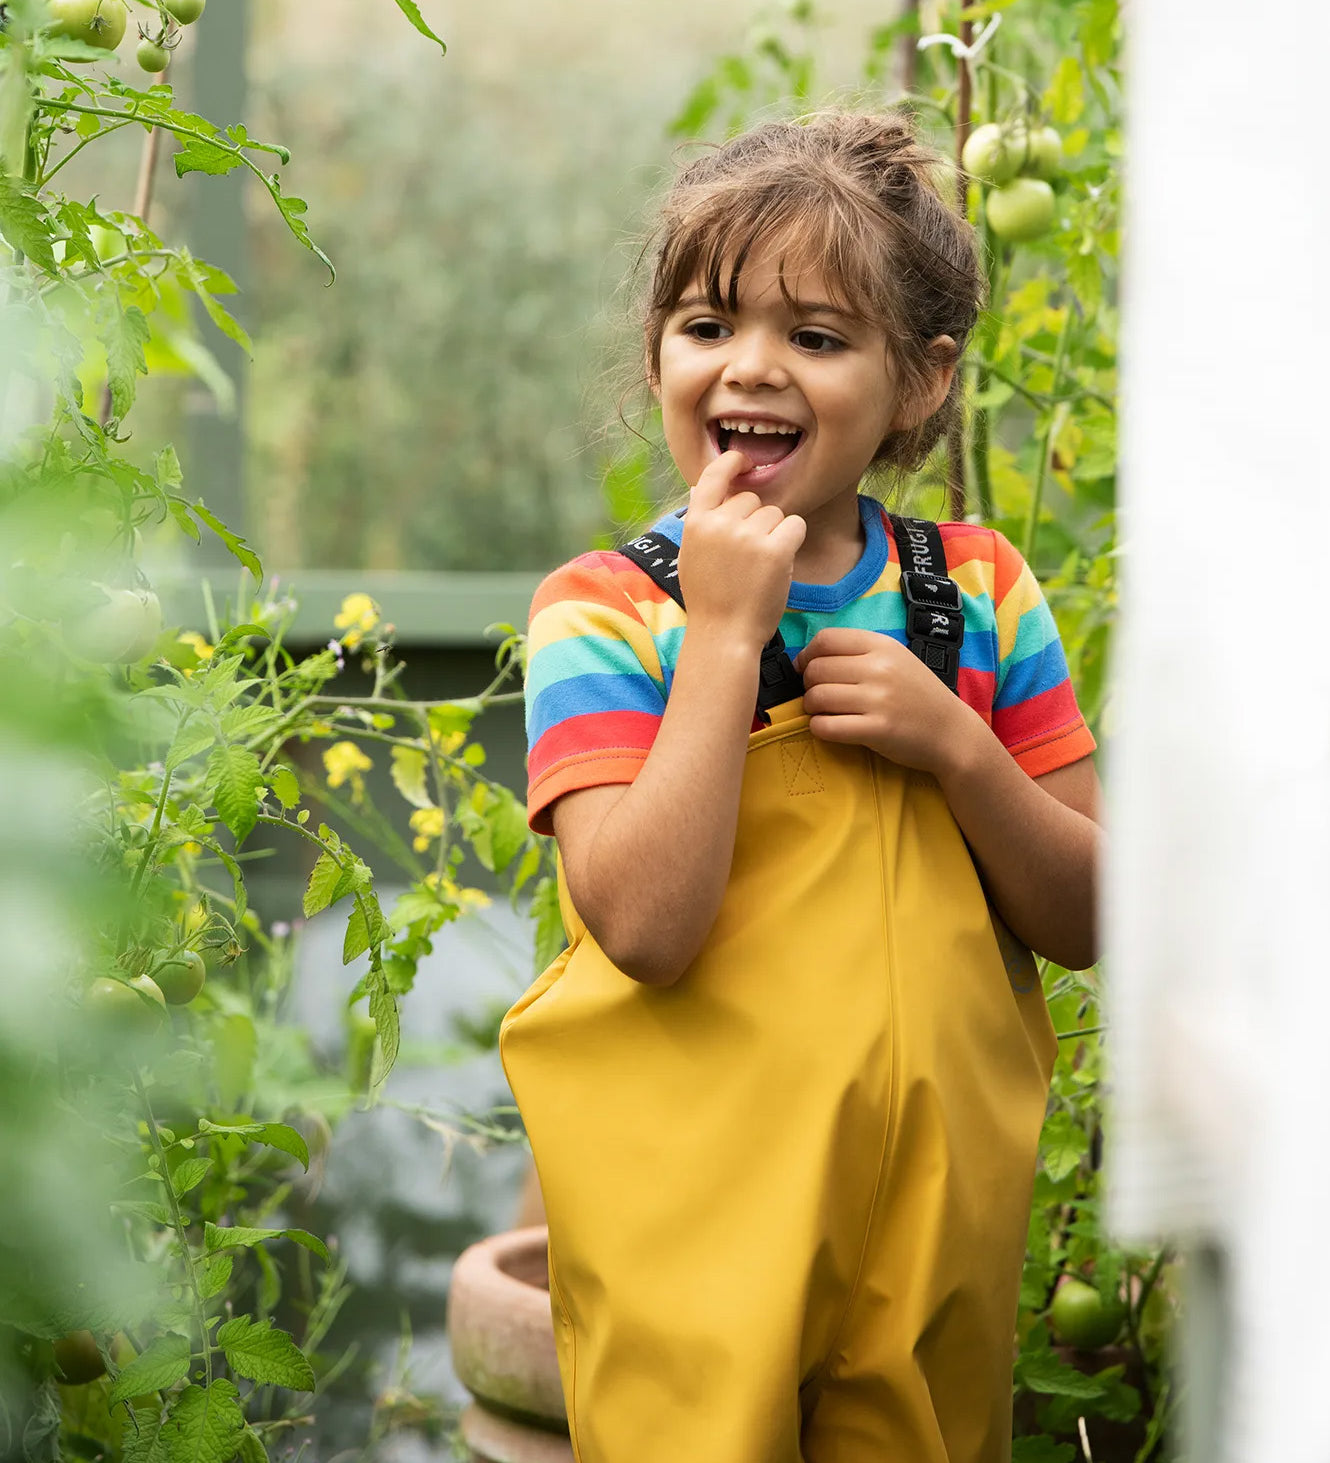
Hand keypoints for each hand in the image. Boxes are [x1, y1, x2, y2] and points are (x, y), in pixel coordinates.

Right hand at [676, 451, 806, 650]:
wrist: (723, 635)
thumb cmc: (710, 600)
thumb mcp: (691, 556)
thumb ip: (700, 522)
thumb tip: (699, 488)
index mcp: (695, 523)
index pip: (713, 476)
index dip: (732, 463)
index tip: (744, 460)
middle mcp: (720, 524)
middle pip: (752, 499)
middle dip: (756, 521)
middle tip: (747, 557)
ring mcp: (747, 536)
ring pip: (775, 513)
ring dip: (775, 533)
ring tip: (759, 566)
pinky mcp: (775, 550)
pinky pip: (795, 525)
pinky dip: (793, 540)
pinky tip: (780, 562)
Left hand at [793, 627, 980, 776]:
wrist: (951, 732)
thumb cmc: (918, 696)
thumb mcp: (896, 659)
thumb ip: (860, 653)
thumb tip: (810, 659)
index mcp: (882, 646)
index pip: (826, 639)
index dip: (807, 655)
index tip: (806, 669)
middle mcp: (879, 669)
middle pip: (816, 669)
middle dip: (807, 684)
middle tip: (817, 695)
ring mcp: (879, 700)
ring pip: (817, 697)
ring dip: (811, 707)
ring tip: (823, 712)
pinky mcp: (876, 730)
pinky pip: (826, 726)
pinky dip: (818, 728)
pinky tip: (829, 727)